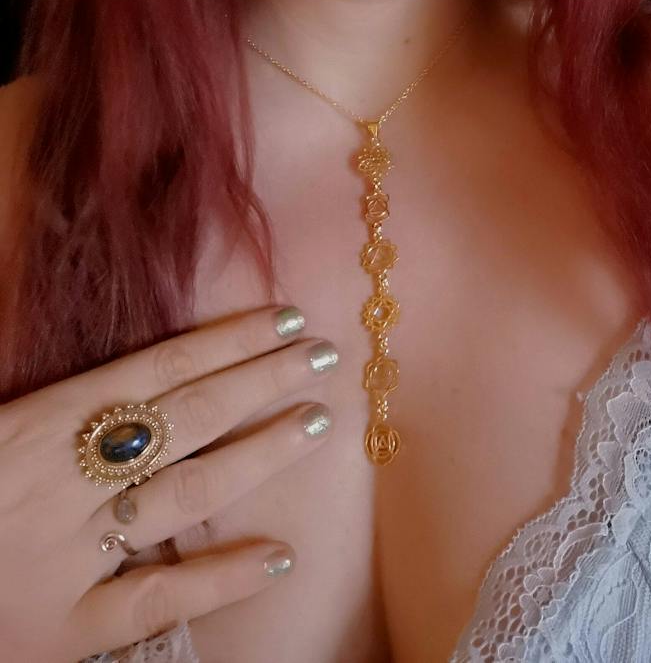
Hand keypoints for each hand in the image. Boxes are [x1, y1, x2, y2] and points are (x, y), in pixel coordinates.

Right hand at [0, 303, 337, 661]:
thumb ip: (52, 400)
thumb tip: (119, 366)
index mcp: (31, 426)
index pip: (155, 368)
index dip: (226, 340)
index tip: (284, 316)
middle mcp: (60, 484)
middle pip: (187, 418)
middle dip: (261, 380)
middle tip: (322, 354)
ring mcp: (68, 559)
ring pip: (186, 493)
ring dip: (260, 454)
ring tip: (315, 422)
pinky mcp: (64, 633)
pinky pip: (158, 599)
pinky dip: (223, 579)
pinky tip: (278, 555)